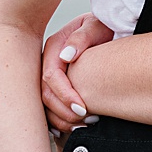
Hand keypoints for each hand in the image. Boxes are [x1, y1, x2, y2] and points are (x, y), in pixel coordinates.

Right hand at [41, 14, 112, 133]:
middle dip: (63, 111)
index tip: (83, 108)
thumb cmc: (102, 25)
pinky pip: (50, 103)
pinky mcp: (55, 82)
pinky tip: (70, 126)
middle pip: (46, 93)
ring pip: (45, 101)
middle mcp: (48, 62)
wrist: (105, 26)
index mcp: (53, 47)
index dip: (65, 95)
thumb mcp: (94, 25)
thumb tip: (67, 56)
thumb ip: (81, 38)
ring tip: (81, 126)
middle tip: (85, 121)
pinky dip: (58, 117)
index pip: (51, 76)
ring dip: (60, 118)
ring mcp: (49, 72)